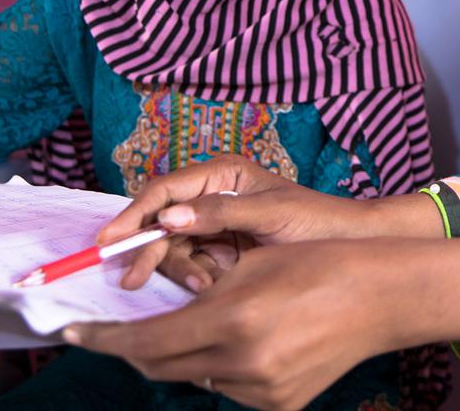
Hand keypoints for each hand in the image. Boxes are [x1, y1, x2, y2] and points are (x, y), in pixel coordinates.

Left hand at [68, 239, 390, 410]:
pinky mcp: (279, 406)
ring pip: (195, 377)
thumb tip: (156, 315)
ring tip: (212, 321)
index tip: (72, 334)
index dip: (102, 338)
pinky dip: (221, 366)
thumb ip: (197, 292)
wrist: (381, 296)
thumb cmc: (317, 263)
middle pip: (160, 366)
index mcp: (231, 318)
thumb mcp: (248, 264)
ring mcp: (262, 392)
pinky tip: (248, 340)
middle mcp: (242, 362)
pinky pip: (228, 388)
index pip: (144, 339)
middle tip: (117, 332)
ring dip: (185, 353)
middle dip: (133, 348)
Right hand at [100, 155, 364, 289]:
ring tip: (205, 284)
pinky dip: (194, 279)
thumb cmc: (316, 221)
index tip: (111, 238)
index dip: (134, 212)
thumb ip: (221, 213)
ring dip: (178, 269)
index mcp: (222, 173)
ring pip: (172, 249)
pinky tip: (210, 287)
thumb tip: (169, 218)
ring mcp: (214, 227)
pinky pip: (191, 266)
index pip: (165, 189)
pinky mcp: (220, 254)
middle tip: (133, 279)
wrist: (348, 249)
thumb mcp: (270, 213)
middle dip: (150, 249)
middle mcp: (211, 196)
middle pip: (161, 221)